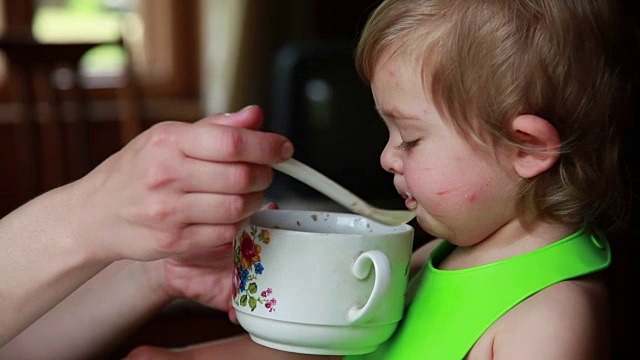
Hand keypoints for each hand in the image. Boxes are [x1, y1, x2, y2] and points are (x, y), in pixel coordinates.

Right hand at [68, 105, 291, 261]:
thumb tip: (255, 115)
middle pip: (242, 177)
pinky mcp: (174, 241)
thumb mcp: (168, 138)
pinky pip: (225, 234)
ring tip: (245, 195)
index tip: (284, 149)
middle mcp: (167, 175)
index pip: (232, 142)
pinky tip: (227, 216)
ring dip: (253, 201)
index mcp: (169, 141)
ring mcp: (169, 211)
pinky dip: (236, 225)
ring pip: (238, 208)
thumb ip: (215, 128)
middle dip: (263, 175)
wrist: (95, 214)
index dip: (267, 146)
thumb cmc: (136, 171)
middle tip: (262, 173)